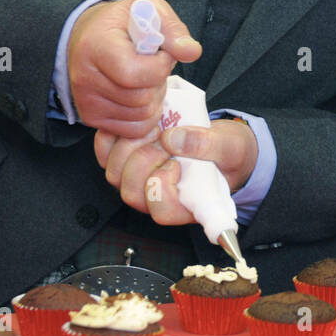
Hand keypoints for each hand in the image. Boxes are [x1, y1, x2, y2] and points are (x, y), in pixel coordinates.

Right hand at [67, 0, 201, 138]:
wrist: (89, 35)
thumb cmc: (123, 23)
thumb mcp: (151, 11)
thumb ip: (174, 30)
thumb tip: (192, 52)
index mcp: (96, 47)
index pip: (133, 74)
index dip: (159, 66)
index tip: (161, 53)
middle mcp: (84, 78)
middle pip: (141, 99)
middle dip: (158, 82)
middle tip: (153, 66)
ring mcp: (86, 102)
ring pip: (141, 116)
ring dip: (154, 99)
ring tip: (145, 78)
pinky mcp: (92, 118)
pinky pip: (134, 129)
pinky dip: (146, 116)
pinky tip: (141, 94)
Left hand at [93, 119, 258, 223]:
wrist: (220, 142)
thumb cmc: (228, 153)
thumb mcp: (231, 147)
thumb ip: (208, 145)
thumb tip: (174, 138)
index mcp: (185, 205)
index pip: (161, 210)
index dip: (161, 186)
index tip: (176, 164)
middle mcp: (157, 199)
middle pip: (132, 192)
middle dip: (146, 158)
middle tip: (165, 136)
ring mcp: (139, 181)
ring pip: (116, 173)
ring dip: (131, 145)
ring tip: (155, 127)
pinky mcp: (126, 161)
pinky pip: (105, 153)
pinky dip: (116, 136)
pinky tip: (137, 124)